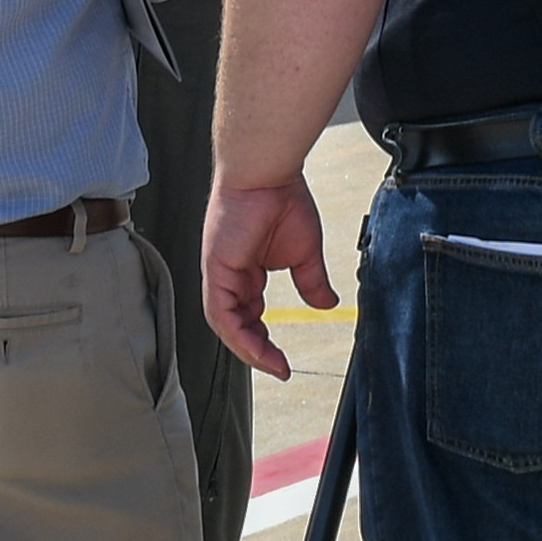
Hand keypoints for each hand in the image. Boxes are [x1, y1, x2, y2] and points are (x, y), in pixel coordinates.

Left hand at [204, 174, 338, 377]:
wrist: (266, 172)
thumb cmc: (280, 198)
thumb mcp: (305, 252)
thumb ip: (311, 281)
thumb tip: (326, 304)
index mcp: (246, 270)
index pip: (249, 315)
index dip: (263, 340)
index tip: (283, 361)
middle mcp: (229, 274)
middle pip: (236, 325)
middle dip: (256, 351)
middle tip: (279, 368)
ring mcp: (219, 272)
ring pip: (225, 324)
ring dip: (247, 348)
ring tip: (271, 364)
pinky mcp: (215, 268)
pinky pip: (220, 312)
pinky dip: (237, 333)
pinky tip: (256, 347)